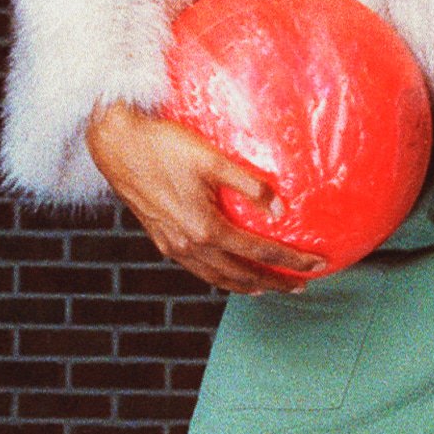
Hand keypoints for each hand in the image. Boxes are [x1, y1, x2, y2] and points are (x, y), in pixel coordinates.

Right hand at [85, 104, 327, 294]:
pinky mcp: (161, 240)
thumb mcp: (212, 159)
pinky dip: (218, 276)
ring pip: (217, 278)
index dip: (292, 261)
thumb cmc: (164, 145)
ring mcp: (173, 246)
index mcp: (206, 227)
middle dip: (274, 282)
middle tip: (301, 286)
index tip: (318, 265)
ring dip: (245, 285)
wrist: (116, 145)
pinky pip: (198, 269)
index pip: (260, 252)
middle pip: (241, 275)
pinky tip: (226, 270)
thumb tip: (281, 209)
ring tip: (268, 288)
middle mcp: (190, 244)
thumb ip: (249, 185)